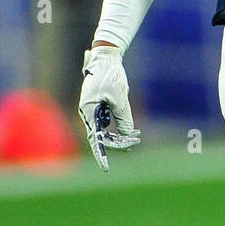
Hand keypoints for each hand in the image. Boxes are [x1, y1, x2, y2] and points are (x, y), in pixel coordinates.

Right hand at [78, 46, 139, 170]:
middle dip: (118, 141)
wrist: (107, 57)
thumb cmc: (111, 75)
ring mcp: (92, 109)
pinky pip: (107, 121)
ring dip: (119, 134)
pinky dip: (118, 124)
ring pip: (105, 130)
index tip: (106, 168)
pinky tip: (128, 121)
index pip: (95, 139)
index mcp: (89, 111)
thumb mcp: (120, 98)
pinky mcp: (97, 106)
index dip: (101, 154)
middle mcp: (87, 112)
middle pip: (101, 136)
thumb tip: (126, 135)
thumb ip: (124, 118)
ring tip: (136, 135)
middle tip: (136, 141)